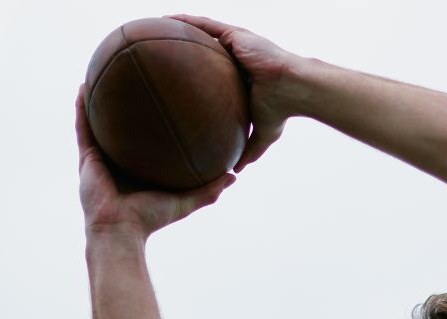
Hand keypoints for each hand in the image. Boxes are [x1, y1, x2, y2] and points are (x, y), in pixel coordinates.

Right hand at [76, 84, 234, 243]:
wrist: (121, 230)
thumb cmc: (151, 219)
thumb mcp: (185, 201)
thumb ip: (209, 190)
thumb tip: (234, 175)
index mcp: (138, 169)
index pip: (146, 142)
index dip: (151, 123)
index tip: (162, 101)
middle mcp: (118, 161)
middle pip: (122, 127)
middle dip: (126, 106)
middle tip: (135, 81)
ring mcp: (100, 158)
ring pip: (98, 122)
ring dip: (98, 98)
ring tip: (102, 73)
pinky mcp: (86, 157)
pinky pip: (83, 127)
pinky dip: (81, 107)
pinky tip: (83, 87)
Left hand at [167, 14, 304, 172]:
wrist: (294, 89)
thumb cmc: (282, 109)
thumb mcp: (263, 134)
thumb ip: (249, 149)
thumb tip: (237, 171)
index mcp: (241, 75)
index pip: (212, 70)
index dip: (194, 71)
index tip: (173, 78)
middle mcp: (237, 56)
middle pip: (203, 48)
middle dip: (182, 47)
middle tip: (156, 52)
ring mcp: (236, 43)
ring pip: (202, 33)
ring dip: (179, 29)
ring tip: (153, 27)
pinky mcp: (235, 35)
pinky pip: (206, 25)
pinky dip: (186, 21)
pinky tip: (167, 20)